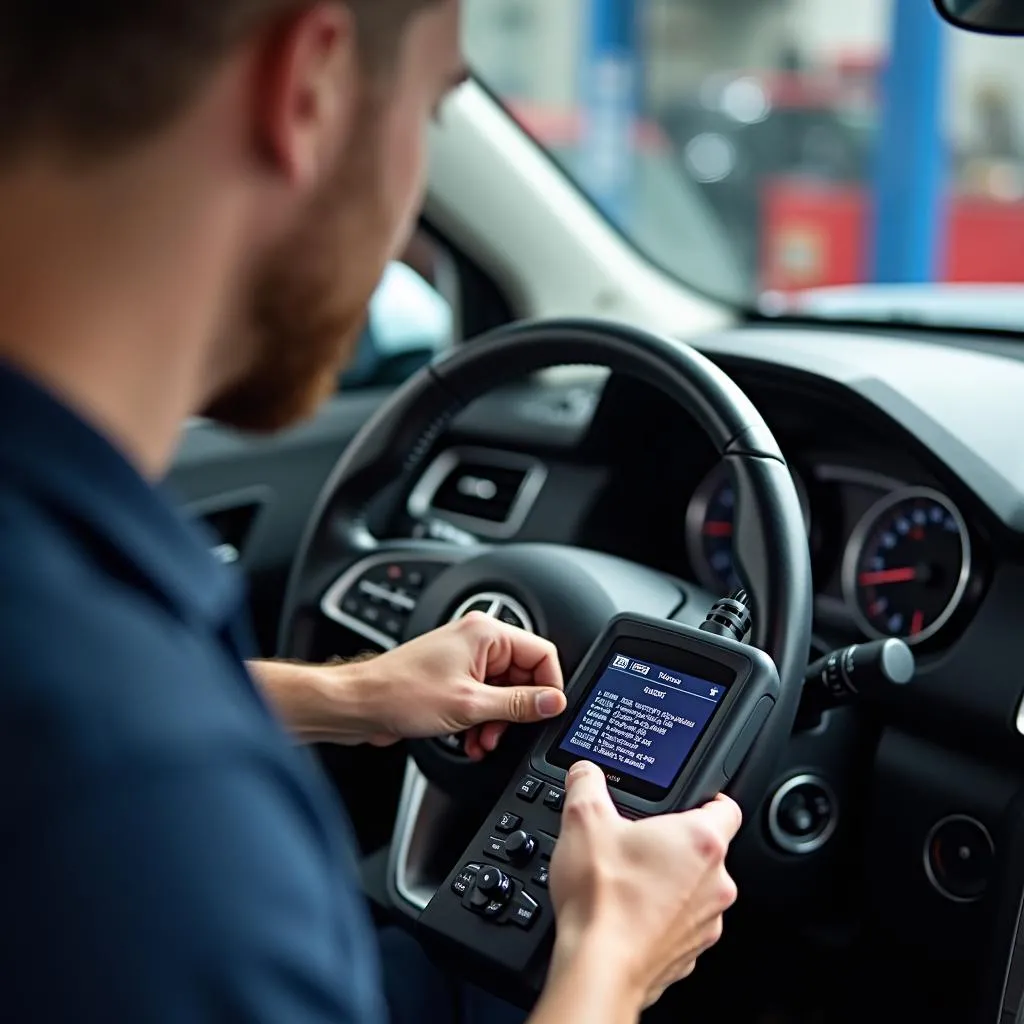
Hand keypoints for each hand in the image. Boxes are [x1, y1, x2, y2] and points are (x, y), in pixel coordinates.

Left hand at [345, 612, 566, 756]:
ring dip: (496, 722)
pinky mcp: (454, 677)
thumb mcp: (470, 705)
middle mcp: (478, 641)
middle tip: (500, 733)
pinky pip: (484, 698)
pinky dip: (481, 720)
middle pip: (523, 677)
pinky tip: (469, 739)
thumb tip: (554, 702)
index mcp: (486, 633)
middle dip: (515, 711)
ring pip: (503, 692)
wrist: (360, 704)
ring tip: (480, 740)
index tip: (546, 714)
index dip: (549, 687)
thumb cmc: (401, 693)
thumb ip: (518, 704)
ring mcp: (465, 659)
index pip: (542, 654)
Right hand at [548, 761, 740, 1011]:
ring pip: (695, 890)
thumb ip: (587, 782)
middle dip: (674, 844)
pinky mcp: (690, 953)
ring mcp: (706, 922)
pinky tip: (628, 912)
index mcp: (701, 841)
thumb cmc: (602, 899)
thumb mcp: (584, 819)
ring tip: (628, 879)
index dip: (708, 797)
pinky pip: (681, 924)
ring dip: (669, 882)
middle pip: (706, 850)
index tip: (692, 797)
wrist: (598, 967)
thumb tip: (585, 772)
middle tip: (638, 842)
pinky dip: (661, 917)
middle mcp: (715, 882)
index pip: (726, 806)